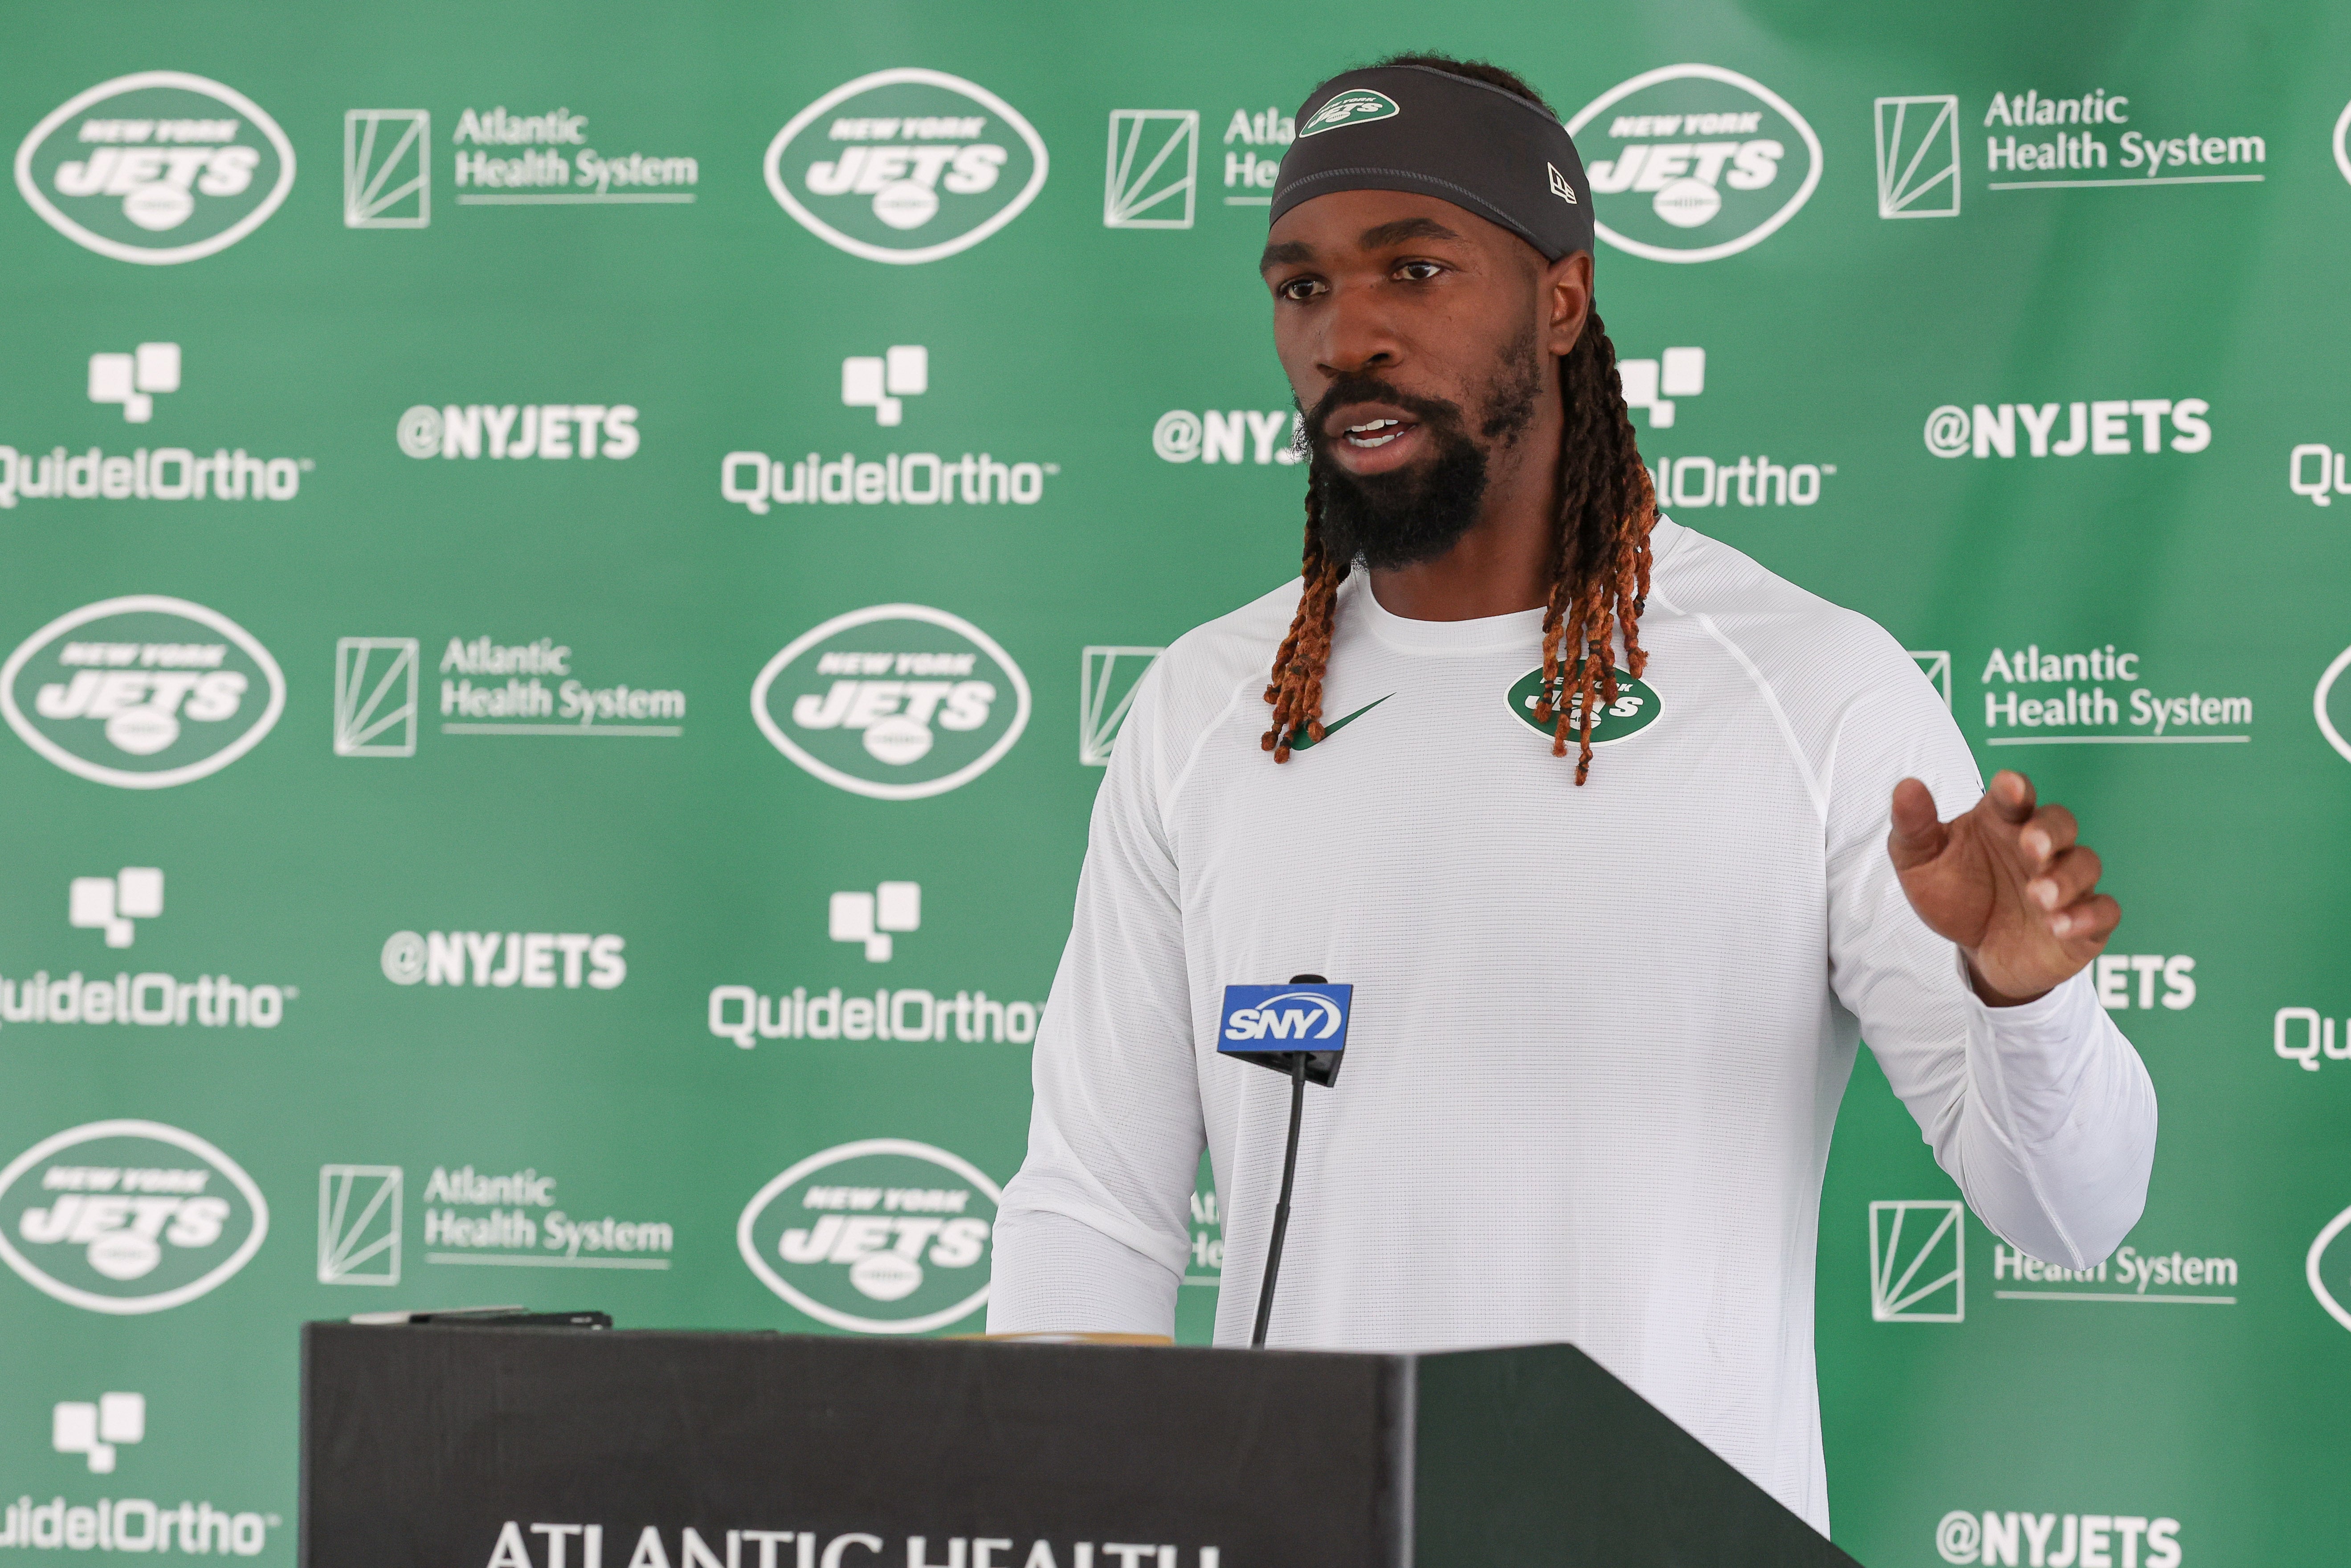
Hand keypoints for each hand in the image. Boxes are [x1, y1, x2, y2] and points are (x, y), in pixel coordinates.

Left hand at [1886, 770, 2119, 1006]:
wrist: (1975, 952)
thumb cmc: (1953, 894)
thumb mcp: (1920, 862)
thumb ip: (1914, 826)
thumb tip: (1907, 786)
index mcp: (2002, 821)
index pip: (2014, 795)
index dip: (2015, 788)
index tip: (2011, 786)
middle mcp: (2041, 846)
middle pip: (2060, 823)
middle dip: (2050, 831)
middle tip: (2033, 846)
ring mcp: (2067, 881)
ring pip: (2084, 865)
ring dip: (2065, 878)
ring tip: (2039, 896)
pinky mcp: (2084, 920)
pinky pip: (2101, 911)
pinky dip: (2087, 916)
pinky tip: (2061, 926)